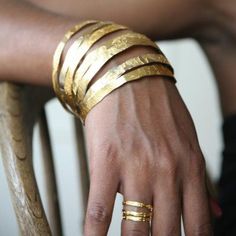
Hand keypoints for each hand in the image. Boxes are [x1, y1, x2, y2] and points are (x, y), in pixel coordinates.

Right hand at [84, 72, 212, 234]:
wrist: (126, 79)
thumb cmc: (157, 109)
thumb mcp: (188, 141)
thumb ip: (199, 181)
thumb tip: (213, 214)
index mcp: (190, 167)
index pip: (197, 226)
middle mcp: (166, 171)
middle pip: (165, 234)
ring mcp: (135, 167)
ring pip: (134, 229)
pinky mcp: (106, 161)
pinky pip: (99, 210)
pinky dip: (95, 234)